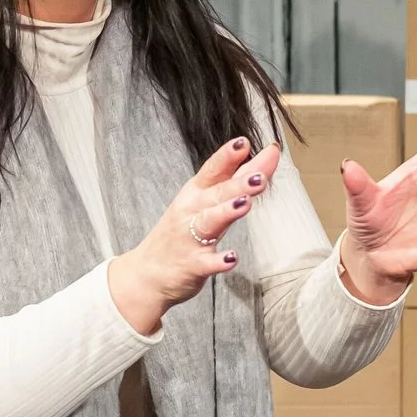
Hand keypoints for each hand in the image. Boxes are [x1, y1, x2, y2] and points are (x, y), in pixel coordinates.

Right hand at [107, 137, 281, 334]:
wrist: (147, 274)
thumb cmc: (181, 232)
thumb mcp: (204, 201)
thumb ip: (238, 179)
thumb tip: (269, 155)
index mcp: (196, 194)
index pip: (213, 170)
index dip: (227, 156)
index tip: (244, 142)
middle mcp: (191, 212)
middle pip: (217, 194)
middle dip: (239, 184)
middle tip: (260, 176)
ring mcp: (190, 239)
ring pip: (210, 222)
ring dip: (227, 212)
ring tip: (245, 204)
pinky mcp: (192, 266)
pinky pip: (207, 263)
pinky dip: (219, 261)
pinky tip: (231, 258)